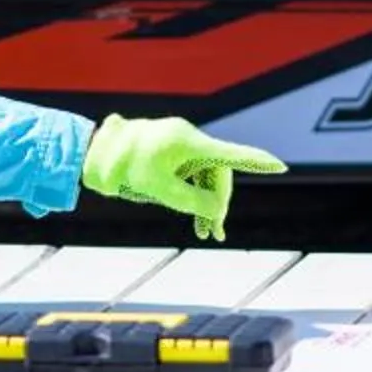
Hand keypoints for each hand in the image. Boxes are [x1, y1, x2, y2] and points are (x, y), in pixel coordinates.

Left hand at [82, 116, 286, 240]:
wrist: (92, 154)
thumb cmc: (123, 170)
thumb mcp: (161, 191)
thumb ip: (193, 202)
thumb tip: (215, 211)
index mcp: (188, 142)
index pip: (230, 154)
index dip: (256, 162)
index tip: (279, 166)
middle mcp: (187, 139)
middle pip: (217, 172)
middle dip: (218, 202)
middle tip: (214, 232)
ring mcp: (178, 144)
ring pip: (204, 175)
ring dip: (205, 202)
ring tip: (203, 232)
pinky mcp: (170, 151)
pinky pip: (190, 172)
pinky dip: (193, 193)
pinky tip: (194, 217)